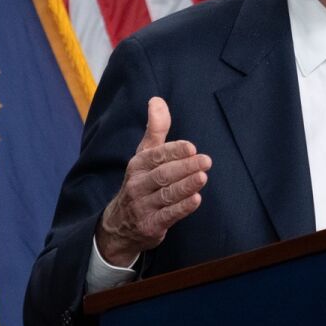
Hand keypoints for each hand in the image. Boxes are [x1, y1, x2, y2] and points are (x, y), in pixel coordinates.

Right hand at [95, 97, 210, 266]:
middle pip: (162, 174)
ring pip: (166, 194)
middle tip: (206, 161)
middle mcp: (138, 185)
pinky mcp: (151, 226)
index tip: (192, 147)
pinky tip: (196, 199)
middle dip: (185, 167)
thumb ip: (155, 129)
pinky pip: (168, 216)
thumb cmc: (140, 183)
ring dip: (186, 185)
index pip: (156, 156)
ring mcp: (143, 206)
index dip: (174, 151)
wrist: (119, 226)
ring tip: (203, 177)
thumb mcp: (144, 156)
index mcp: (137, 165)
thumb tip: (157, 100)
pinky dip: (182, 207)